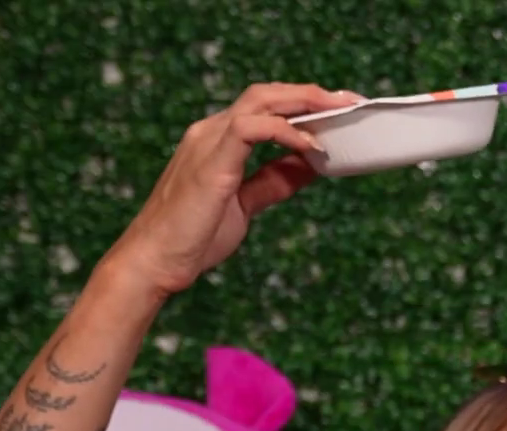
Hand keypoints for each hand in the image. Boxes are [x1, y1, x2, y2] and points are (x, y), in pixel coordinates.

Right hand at [103, 82, 360, 298]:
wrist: (156, 261)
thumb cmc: (194, 237)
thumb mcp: (246, 204)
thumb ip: (274, 181)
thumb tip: (310, 166)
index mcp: (217, 140)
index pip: (265, 107)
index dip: (303, 104)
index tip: (340, 110)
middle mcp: (210, 132)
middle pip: (266, 94)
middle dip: (311, 94)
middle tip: (351, 101)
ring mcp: (208, 142)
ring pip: (260, 100)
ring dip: (304, 102)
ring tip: (339, 111)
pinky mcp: (211, 161)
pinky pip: (251, 128)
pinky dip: (286, 132)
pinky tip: (311, 147)